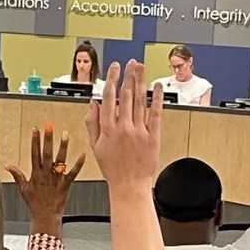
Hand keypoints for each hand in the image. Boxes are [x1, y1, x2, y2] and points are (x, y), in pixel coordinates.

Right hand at [8, 125, 85, 230]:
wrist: (45, 217)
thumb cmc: (35, 204)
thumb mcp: (23, 189)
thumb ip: (17, 175)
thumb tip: (8, 166)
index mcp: (36, 174)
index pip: (35, 153)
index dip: (35, 141)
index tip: (36, 129)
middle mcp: (46, 174)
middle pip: (47, 153)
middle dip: (47, 139)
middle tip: (49, 126)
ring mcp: (56, 179)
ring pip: (60, 160)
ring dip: (62, 147)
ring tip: (65, 135)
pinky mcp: (66, 185)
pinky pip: (73, 173)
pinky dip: (78, 165)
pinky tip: (82, 155)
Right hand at [86, 60, 161, 188]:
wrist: (129, 186)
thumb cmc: (113, 169)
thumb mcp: (95, 146)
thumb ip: (92, 123)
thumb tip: (92, 103)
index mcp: (108, 129)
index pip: (109, 98)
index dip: (112, 79)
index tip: (114, 68)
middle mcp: (123, 127)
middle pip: (126, 95)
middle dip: (128, 76)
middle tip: (130, 63)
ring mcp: (139, 131)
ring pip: (140, 101)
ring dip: (140, 82)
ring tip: (141, 68)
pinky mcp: (153, 137)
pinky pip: (155, 114)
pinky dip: (156, 99)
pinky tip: (156, 87)